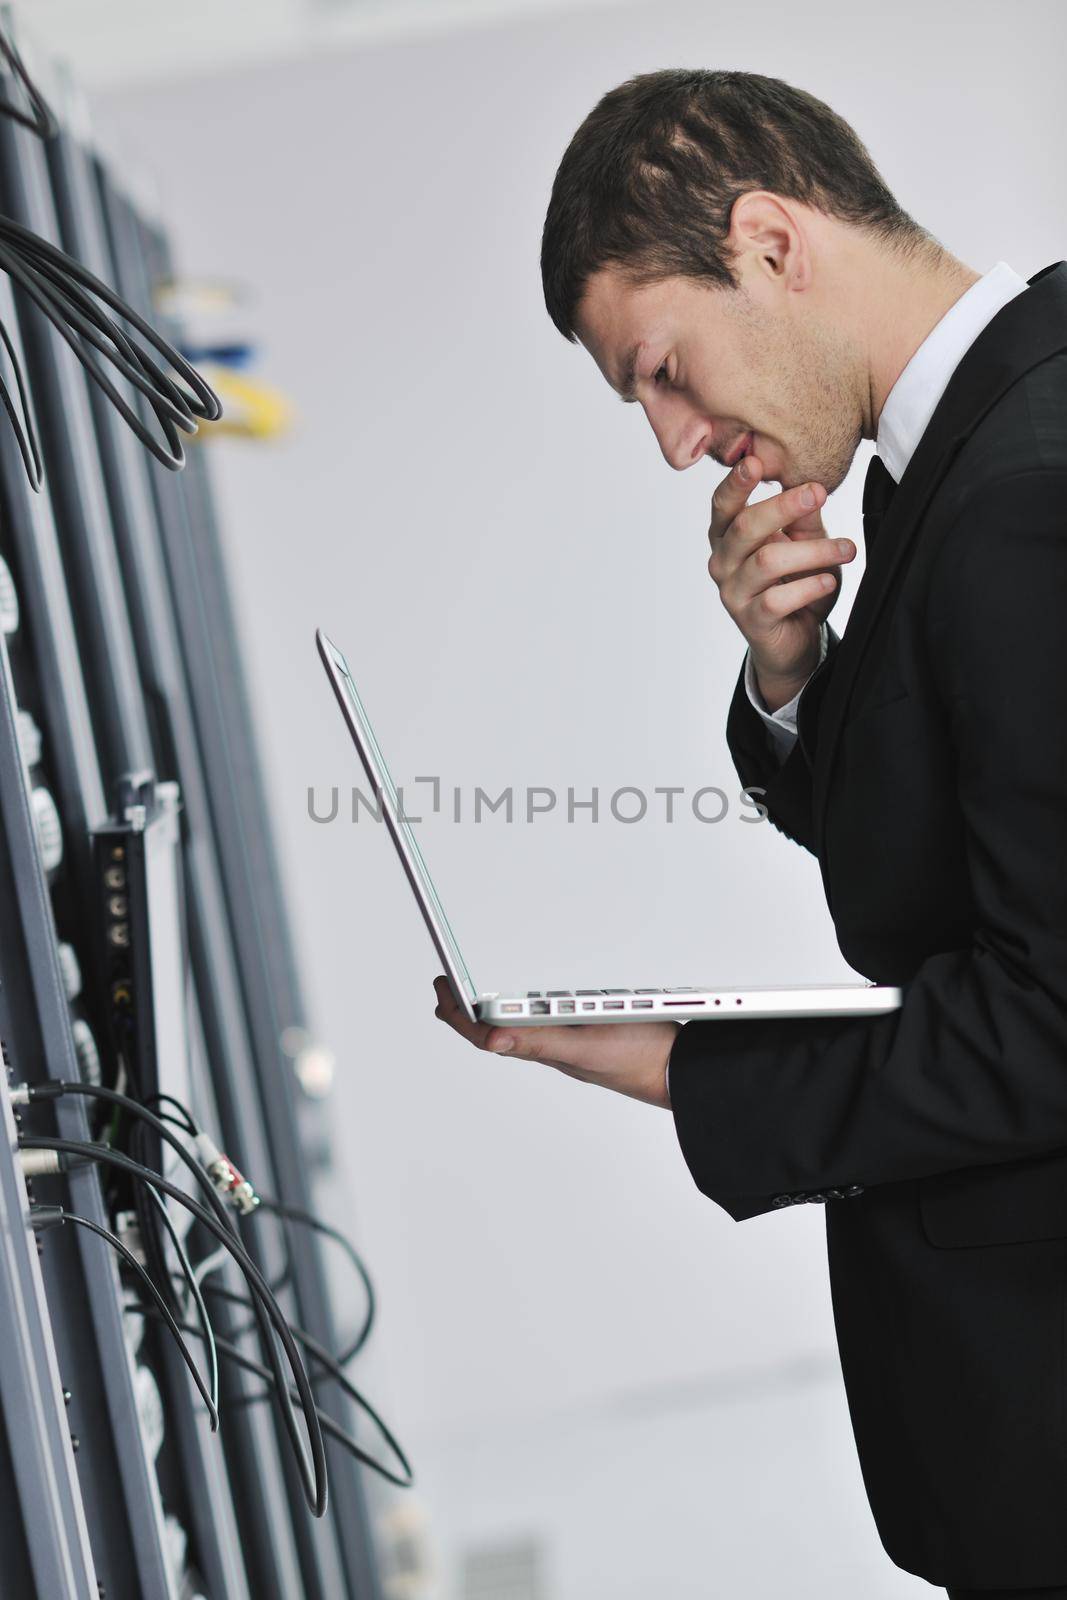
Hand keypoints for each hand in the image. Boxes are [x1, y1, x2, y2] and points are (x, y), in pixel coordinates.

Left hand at [433, 977, 676, 1108]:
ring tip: (479, 1002)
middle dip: (470, 1012)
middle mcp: (555, 1046)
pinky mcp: (595, 1036)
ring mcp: (574, 1043)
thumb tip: (489, 1039)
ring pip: (524, 1028)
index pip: (489, 1032)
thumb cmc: (639, 1060)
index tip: (441, 987)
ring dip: (498, 1014)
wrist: (683, 1071)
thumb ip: (537, 1040)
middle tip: (448, 991)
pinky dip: (533, 1012)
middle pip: (500, 1030)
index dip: (460, 1012)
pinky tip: (537, 1009)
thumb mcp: (583, 1044)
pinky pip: (553, 1023)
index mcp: (546, 1046)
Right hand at [707, 451, 855, 710]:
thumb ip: (803, 518)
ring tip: (847, 549)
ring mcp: (733, 593)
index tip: (756, 461)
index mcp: (728, 536)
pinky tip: (828, 581)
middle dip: (783, 506)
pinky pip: (777, 599)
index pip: (723, 505)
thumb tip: (811, 487)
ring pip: (767, 561)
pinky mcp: (751, 622)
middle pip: (745, 526)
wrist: (795, 640)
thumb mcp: (804, 543)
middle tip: (818, 492)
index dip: (736, 482)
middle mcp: (722, 562)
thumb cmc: (795, 584)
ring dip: (813, 551)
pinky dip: (809, 587)